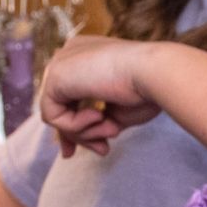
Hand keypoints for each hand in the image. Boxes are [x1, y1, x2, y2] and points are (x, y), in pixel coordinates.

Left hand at [35, 35, 171, 155]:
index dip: (79, 122)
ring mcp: (60, 62)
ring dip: (85, 132)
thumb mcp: (117, 112)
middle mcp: (71, 55)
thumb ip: (95, 122)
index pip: (72, 94)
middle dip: (78, 134)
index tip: (97, 144)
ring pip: (57, 114)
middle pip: (61, 105)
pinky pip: (52, 116)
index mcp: (89, 56)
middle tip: (102, 150)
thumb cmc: (146, 91)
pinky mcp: (54, 76)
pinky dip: (75, 126)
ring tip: (111, 129)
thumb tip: (70, 147)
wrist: (154, 72)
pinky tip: (99, 115)